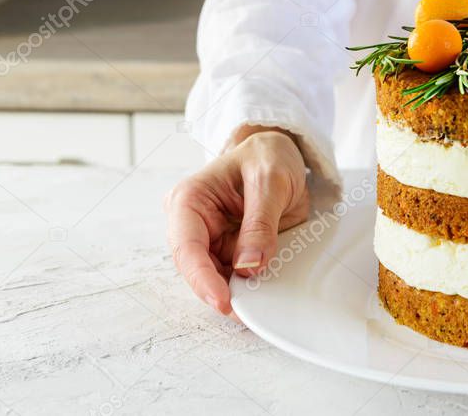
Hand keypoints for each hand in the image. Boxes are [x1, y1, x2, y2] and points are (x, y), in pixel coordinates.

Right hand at [165, 127, 309, 314]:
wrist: (279, 153)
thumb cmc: (268, 156)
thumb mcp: (271, 181)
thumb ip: (260, 223)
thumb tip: (248, 266)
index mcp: (189, 200)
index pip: (188, 248)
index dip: (203, 279)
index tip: (223, 301)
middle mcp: (192, 224)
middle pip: (197, 270)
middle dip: (220, 292)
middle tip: (246, 315)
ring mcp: (210, 239)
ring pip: (216, 278)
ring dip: (236, 294)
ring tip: (258, 309)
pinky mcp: (228, 250)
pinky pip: (235, 275)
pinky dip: (249, 287)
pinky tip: (262, 296)